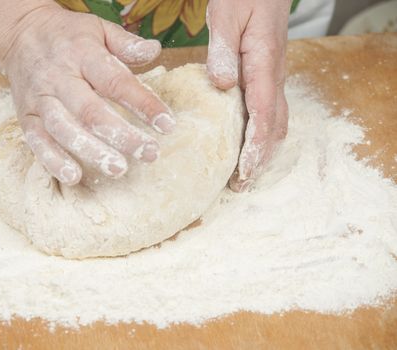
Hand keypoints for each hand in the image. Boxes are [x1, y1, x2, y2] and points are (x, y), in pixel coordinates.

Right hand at [0, 1, 174, 184]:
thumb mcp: (98, 28)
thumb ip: (125, 43)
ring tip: (119, 169)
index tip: (167, 124)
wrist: (19, 33)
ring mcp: (40, 99)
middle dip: (122, 136)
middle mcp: (59, 77)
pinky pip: (36, 142)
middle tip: (149, 153)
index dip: (143, 104)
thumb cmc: (67, 35)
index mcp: (82, 54)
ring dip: (92, 152)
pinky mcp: (26, 116)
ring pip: (64, 129)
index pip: (116, 82)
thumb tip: (155, 50)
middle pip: (90, 111)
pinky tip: (73, 176)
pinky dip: (53, 161)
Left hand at [206, 0, 289, 191]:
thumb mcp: (226, 16)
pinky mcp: (266, 76)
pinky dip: (262, 134)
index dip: (256, 146)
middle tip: (240, 185)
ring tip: (245, 173)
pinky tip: (248, 144)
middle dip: (260, 158)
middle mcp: (273, 76)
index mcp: (264, 64)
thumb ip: (222, 49)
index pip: (264, 114)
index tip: (245, 172)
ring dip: (263, 150)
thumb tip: (224, 85)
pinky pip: (270, 111)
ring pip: (276, 121)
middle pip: (274, 126)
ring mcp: (273, 77)